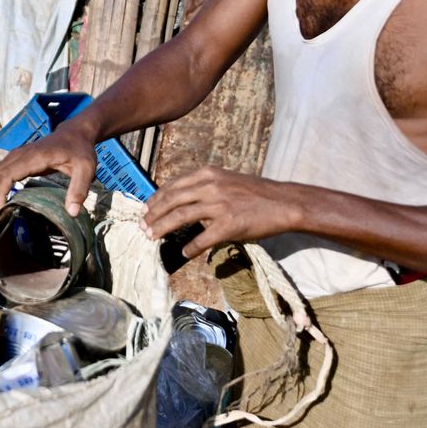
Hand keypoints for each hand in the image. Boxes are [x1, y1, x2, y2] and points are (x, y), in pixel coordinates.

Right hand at [0, 123, 98, 220]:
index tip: (0, 213)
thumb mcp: (86, 169)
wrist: (74, 133)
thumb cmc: (80, 150)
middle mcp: (19, 154)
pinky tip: (1, 202)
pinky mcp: (16, 160)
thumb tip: (72, 213)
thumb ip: (79, 189)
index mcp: (34, 157)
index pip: (6, 175)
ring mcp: (15, 155)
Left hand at [143, 166, 301, 258]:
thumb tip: (179, 200)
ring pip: (181, 217)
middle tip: (142, 227)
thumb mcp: (226, 180)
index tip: (145, 209)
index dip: (155, 199)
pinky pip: (203, 239)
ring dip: (162, 228)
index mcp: (207, 174)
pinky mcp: (230, 224)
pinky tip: (184, 253)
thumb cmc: (255, 193)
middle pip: (171, 200)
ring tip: (152, 237)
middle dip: (153, 215)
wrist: (284, 202)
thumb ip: (203, 186)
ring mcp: (220, 205)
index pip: (172, 186)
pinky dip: (191, 247)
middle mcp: (210, 186)